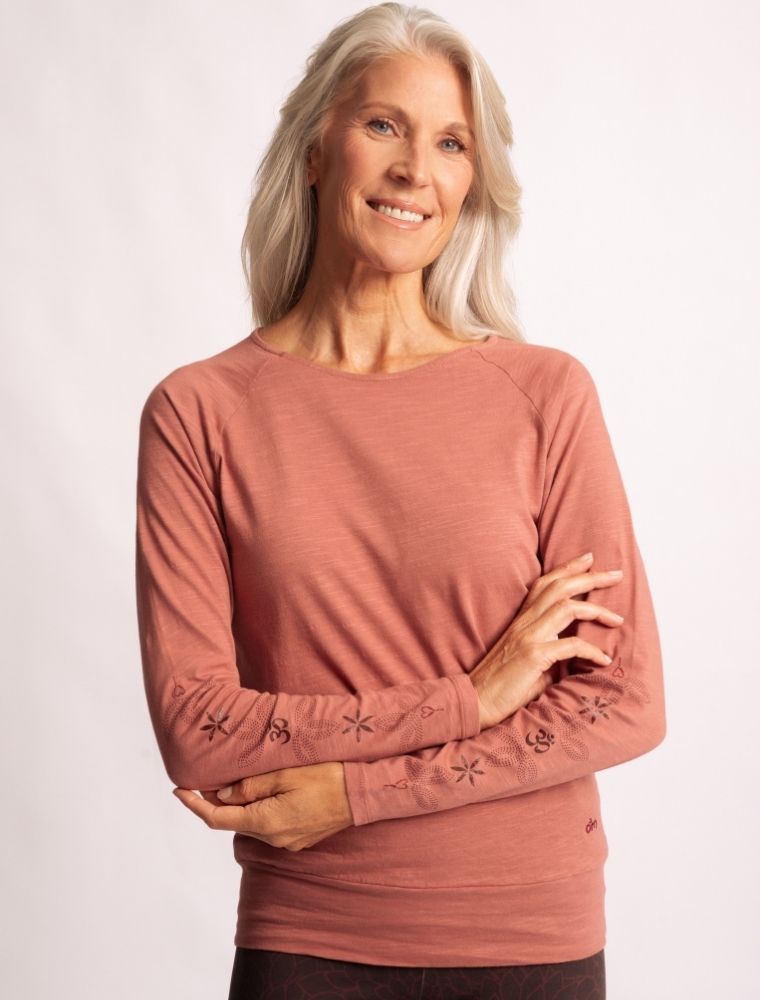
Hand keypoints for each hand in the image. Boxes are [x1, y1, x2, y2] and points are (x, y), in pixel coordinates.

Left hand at [172, 761, 354, 850]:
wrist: (364, 794)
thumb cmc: (328, 777)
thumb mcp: (285, 774)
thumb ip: (251, 785)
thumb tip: (223, 794)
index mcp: (266, 822)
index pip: (217, 819)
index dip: (194, 806)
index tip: (178, 790)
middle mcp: (274, 838)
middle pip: (233, 822)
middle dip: (218, 802)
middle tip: (208, 777)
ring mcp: (288, 841)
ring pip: (252, 823)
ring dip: (241, 806)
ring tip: (236, 781)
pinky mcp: (299, 838)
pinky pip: (269, 825)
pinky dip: (259, 810)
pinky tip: (265, 792)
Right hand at [469, 551, 624, 729]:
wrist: (476, 701)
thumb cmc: (502, 684)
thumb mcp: (529, 659)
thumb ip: (552, 649)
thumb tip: (578, 654)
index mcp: (522, 619)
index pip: (546, 583)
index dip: (568, 568)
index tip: (590, 559)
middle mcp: (525, 622)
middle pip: (560, 587)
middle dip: (591, 577)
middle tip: (617, 574)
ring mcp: (528, 636)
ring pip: (566, 607)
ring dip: (597, 609)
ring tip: (618, 618)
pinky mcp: (532, 656)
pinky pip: (571, 645)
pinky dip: (591, 651)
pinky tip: (604, 660)